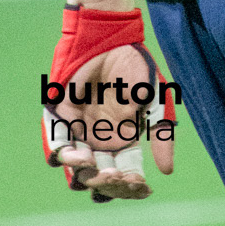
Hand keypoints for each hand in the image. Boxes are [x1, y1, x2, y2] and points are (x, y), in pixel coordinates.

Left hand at [44, 43, 174, 199]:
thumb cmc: (135, 67)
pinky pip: (57, 149)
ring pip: (77, 174)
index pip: (125, 177)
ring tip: (102, 170)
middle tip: (120, 177)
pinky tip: (84, 156)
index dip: (132, 186)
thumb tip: (166, 171)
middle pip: (101, 182)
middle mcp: (100, 143)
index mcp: (122, 141)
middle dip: (111, 186)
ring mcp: (80, 134)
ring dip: (89, 178)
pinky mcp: (62, 120)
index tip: (141, 185)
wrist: (114, 39)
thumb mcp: (155, 102)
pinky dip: (68, 158)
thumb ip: (161, 134)